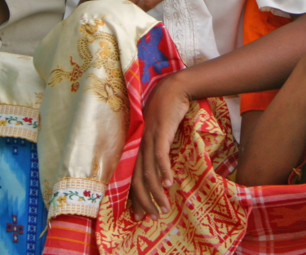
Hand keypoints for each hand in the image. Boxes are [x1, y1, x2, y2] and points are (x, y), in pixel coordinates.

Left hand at [129, 75, 190, 220]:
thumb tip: (162, 170)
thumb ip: (157, 150)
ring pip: (148, 172)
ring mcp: (148, 138)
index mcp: (137, 147)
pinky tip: (169, 184)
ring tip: (163, 207)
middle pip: (136, 179)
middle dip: (144, 201)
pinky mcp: (160, 132)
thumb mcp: (159, 134)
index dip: (134, 197)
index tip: (139, 215)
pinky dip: (164, 172)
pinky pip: (160, 156)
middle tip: (152, 217)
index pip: (131, 177)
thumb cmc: (167, 111)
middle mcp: (139, 145)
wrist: (174, 89)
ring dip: (156, 192)